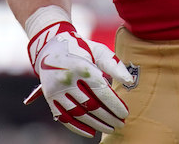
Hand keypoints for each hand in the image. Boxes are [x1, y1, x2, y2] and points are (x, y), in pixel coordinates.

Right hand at [27, 21, 132, 136]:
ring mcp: (56, 90)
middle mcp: (67, 79)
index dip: (115, 104)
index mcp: (81, 66)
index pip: (101, 91)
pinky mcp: (49, 98)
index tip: (125, 113)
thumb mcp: (99, 50)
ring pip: (79, 114)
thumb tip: (129, 81)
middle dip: (108, 117)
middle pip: (91, 105)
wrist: (50, 47)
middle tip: (121, 123)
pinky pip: (64, 117)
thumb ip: (114, 65)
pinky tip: (91, 132)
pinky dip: (78, 127)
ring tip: (110, 128)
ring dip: (96, 124)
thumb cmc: (81, 49)